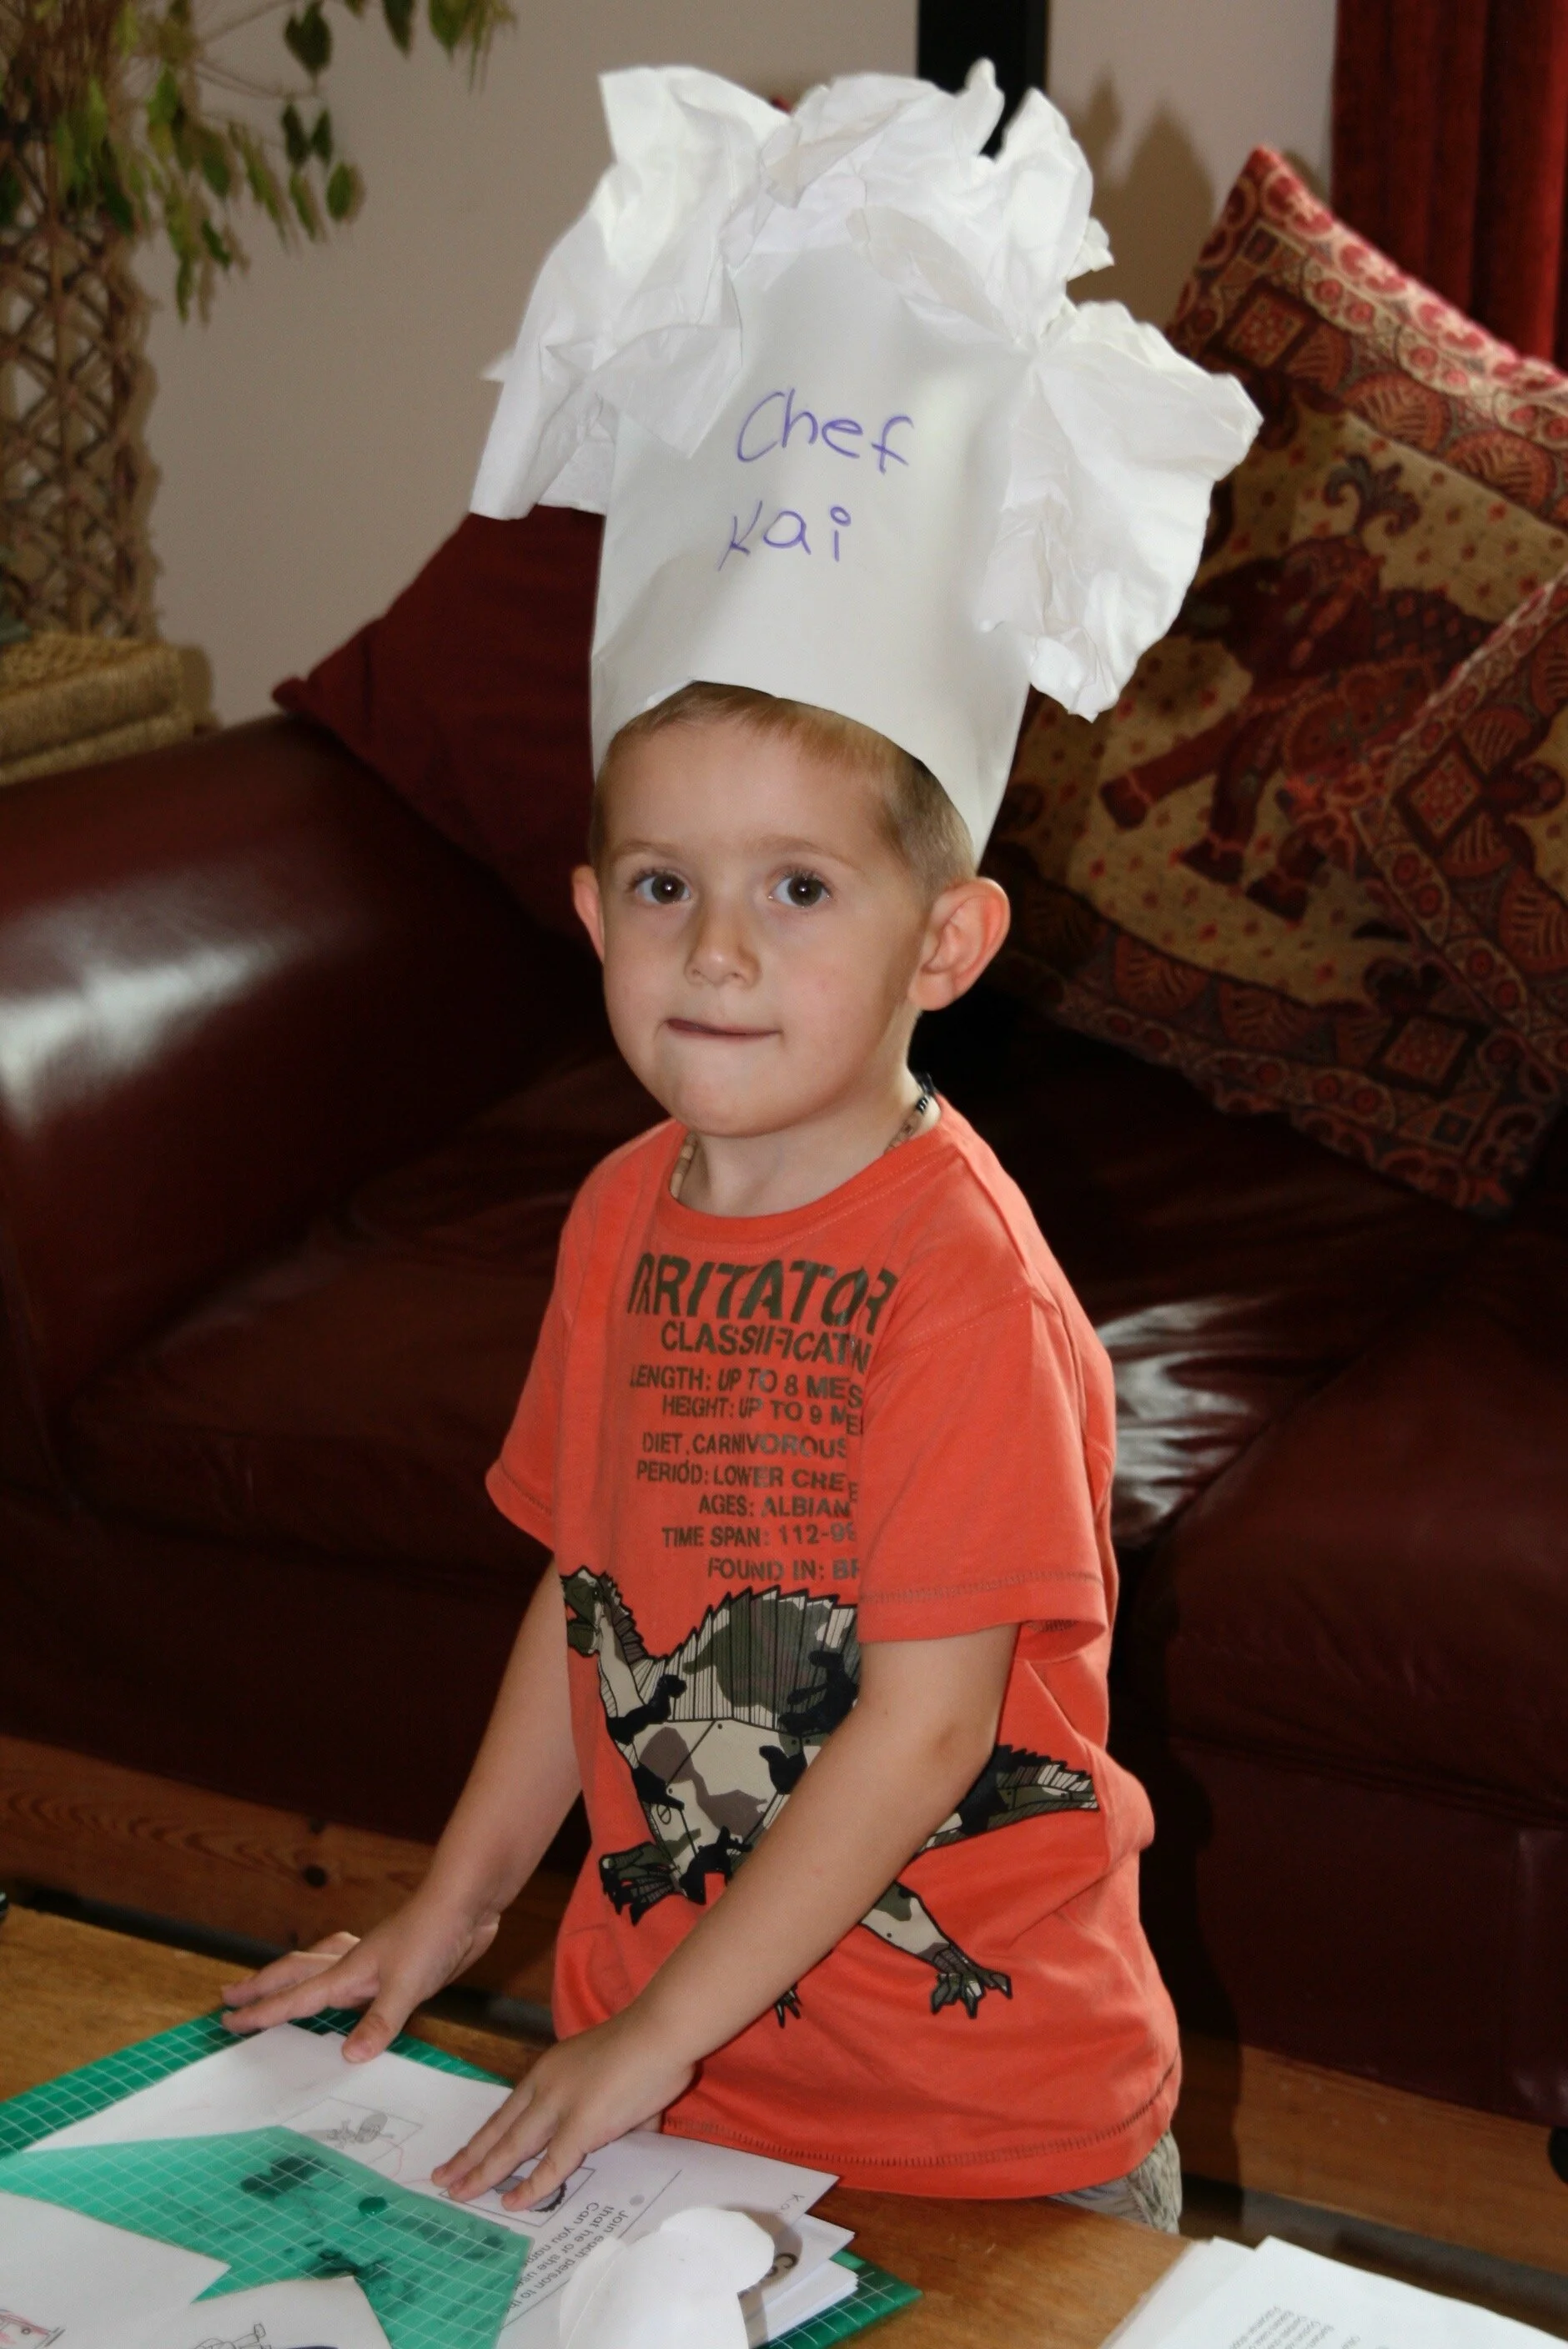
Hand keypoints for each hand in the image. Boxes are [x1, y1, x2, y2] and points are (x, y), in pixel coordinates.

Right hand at [219, 1894, 499, 2061]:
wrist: (466, 1903)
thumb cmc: (433, 1934)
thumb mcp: (408, 1984)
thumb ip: (380, 2022)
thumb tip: (348, 2057)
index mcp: (348, 1972)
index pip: (295, 1998)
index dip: (262, 2011)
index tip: (228, 2019)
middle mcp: (353, 1965)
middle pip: (296, 1974)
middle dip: (262, 1986)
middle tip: (228, 1995)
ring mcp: (372, 1961)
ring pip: (319, 1966)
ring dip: (291, 1975)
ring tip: (272, 1982)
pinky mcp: (393, 1963)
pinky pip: (349, 1973)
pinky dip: (333, 1977)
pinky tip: (345, 1987)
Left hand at [433, 2006, 694, 2211]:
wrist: (661, 2030)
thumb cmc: (644, 2047)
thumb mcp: (605, 2073)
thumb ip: (602, 2106)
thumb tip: (622, 2130)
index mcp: (548, 2070)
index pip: (506, 2111)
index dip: (484, 2136)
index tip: (462, 2154)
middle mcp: (545, 2087)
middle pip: (498, 2130)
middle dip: (468, 2158)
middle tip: (441, 2179)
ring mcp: (560, 2106)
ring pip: (511, 2147)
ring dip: (482, 2173)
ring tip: (458, 2194)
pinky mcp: (581, 2125)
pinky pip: (551, 2166)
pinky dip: (530, 2186)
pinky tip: (512, 2202)